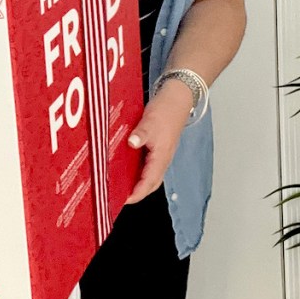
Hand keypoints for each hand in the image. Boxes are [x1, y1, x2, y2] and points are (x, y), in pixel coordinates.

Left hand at [124, 80, 193, 203]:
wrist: (178, 98)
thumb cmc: (167, 110)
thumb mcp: (150, 121)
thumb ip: (140, 133)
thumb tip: (132, 143)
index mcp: (162, 156)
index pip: (149, 181)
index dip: (137, 193)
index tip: (125, 200)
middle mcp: (163, 158)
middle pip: (151, 183)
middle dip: (138, 193)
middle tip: (121, 197)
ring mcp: (161, 153)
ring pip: (150, 174)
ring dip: (138, 182)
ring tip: (122, 185)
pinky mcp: (158, 147)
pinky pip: (148, 164)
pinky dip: (139, 170)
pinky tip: (127, 166)